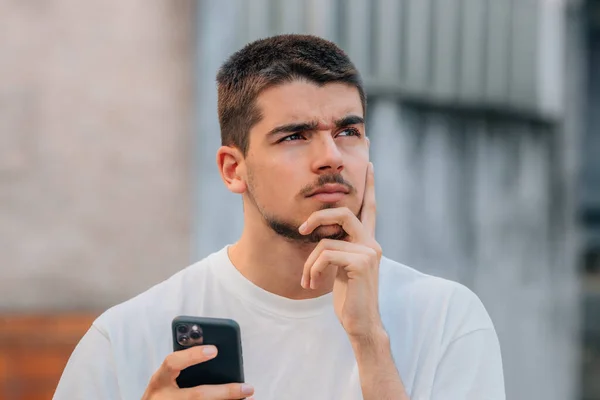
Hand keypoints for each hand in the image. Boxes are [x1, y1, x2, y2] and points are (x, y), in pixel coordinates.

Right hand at [141, 345, 253, 399]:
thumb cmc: (162, 392)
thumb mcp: (166, 378)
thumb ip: (183, 366)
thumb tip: (215, 354)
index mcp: (159, 380)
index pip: (172, 362)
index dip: (192, 355)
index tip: (214, 350)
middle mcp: (164, 398)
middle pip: (197, 395)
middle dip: (225, 392)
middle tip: (247, 388)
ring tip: (248, 398)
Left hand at [299, 162, 383, 340]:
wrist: (361, 323)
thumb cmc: (349, 298)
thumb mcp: (340, 268)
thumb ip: (337, 248)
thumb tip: (319, 235)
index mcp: (367, 241)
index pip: (369, 207)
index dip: (369, 185)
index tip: (369, 162)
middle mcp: (372, 242)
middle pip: (343, 211)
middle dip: (317, 217)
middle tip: (301, 227)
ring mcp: (369, 251)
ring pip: (326, 239)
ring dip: (310, 262)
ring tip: (309, 279)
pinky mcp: (361, 263)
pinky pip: (325, 253)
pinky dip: (313, 269)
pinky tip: (313, 284)